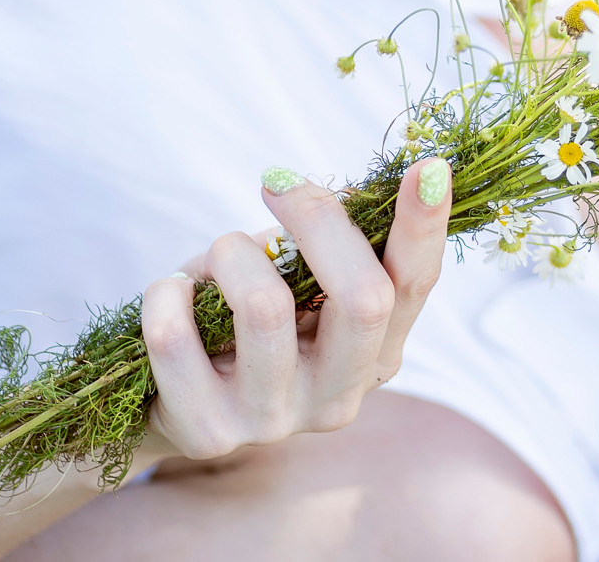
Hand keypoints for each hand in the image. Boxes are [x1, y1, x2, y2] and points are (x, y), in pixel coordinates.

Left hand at [138, 158, 449, 459]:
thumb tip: (333, 199)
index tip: (430, 166)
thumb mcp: (298, 282)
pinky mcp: (209, 433)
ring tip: (220, 252)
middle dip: (319, 220)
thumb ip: (326, 250)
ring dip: (234, 251)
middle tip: (275, 183)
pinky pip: (179, 337)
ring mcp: (277, 420)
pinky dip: (168, 292)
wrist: (169, 402)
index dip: (425, 227)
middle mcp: (341, 395)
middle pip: (364, 298)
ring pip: (267, 307)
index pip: (414, 284)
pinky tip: (172, 294)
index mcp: (378, 352)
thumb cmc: (244, 320)